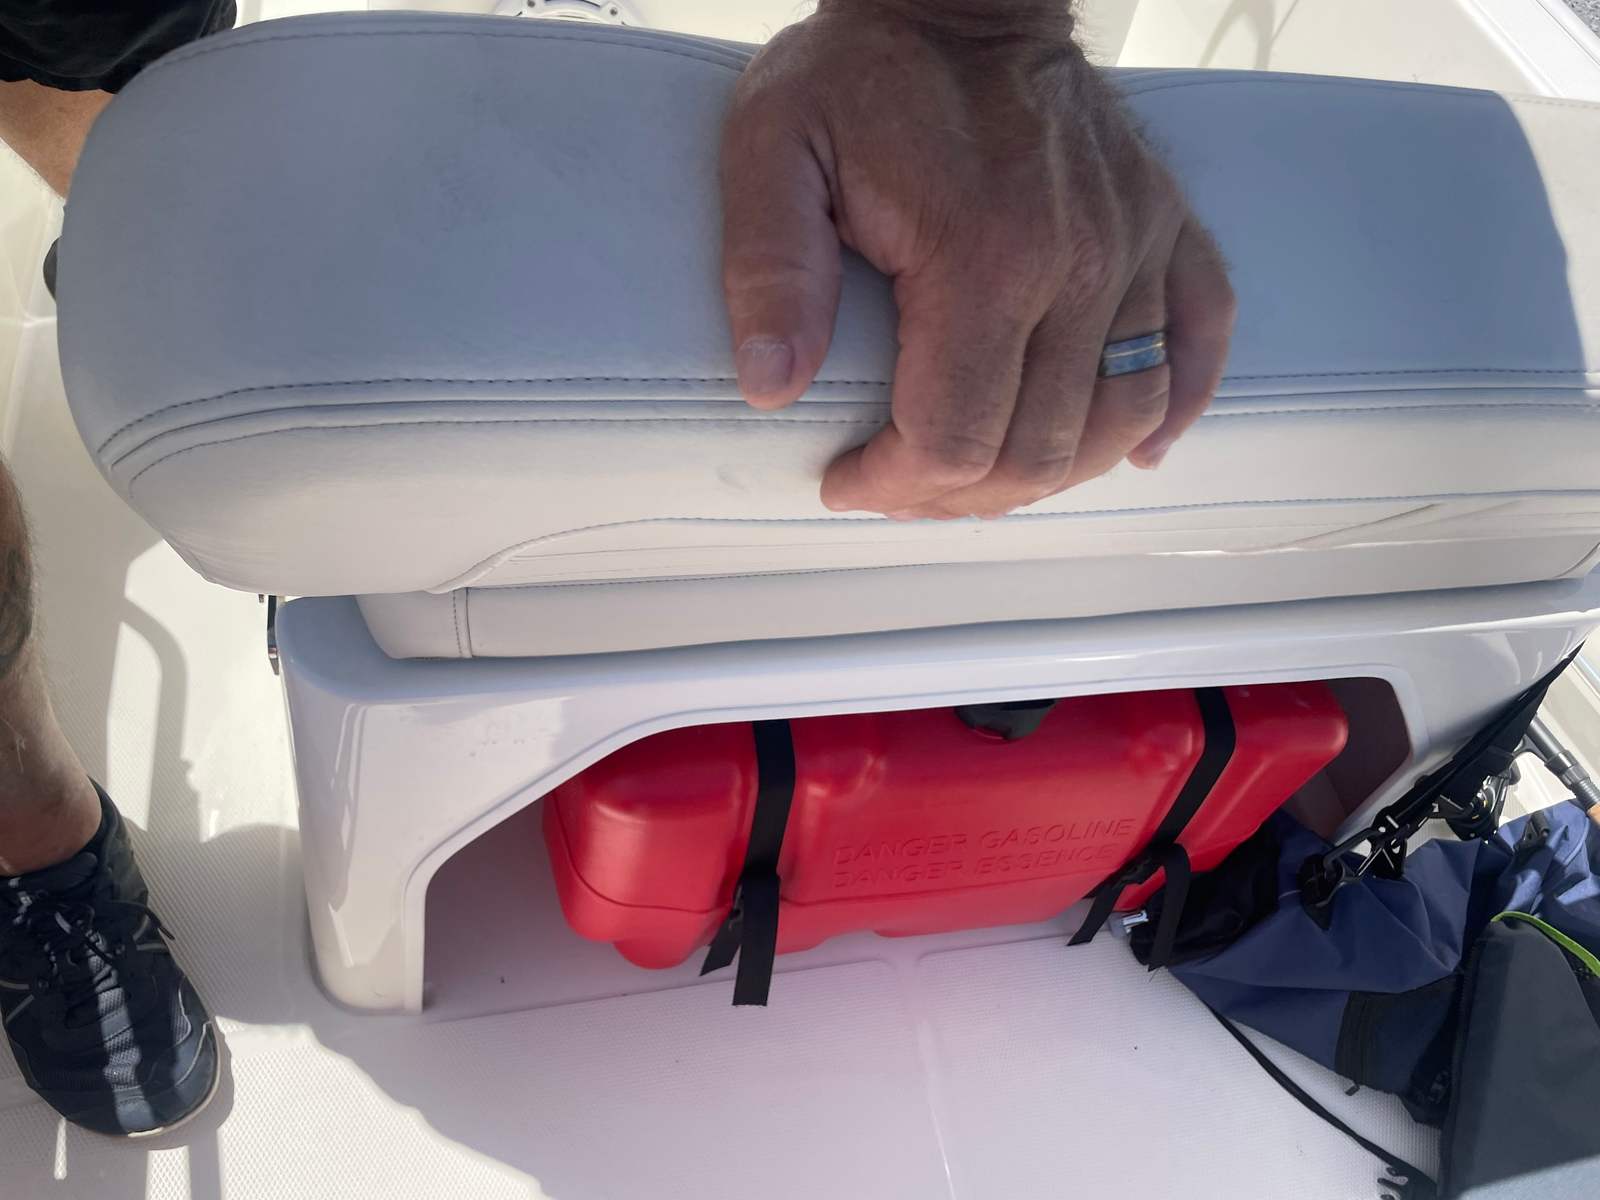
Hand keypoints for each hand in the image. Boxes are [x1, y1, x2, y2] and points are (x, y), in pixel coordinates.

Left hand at [720, 0, 1234, 517]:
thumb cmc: (864, 73)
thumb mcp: (774, 148)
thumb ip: (769, 269)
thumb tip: (772, 387)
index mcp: (984, 256)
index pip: (955, 439)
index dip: (894, 485)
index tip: (847, 478)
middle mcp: (1079, 264)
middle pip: (1038, 452)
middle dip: (958, 494)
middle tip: (901, 483)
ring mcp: (1134, 246)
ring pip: (1121, 420)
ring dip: (1051, 472)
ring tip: (982, 473)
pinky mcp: (1165, 228)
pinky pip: (1201, 341)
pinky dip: (1173, 408)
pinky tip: (1132, 446)